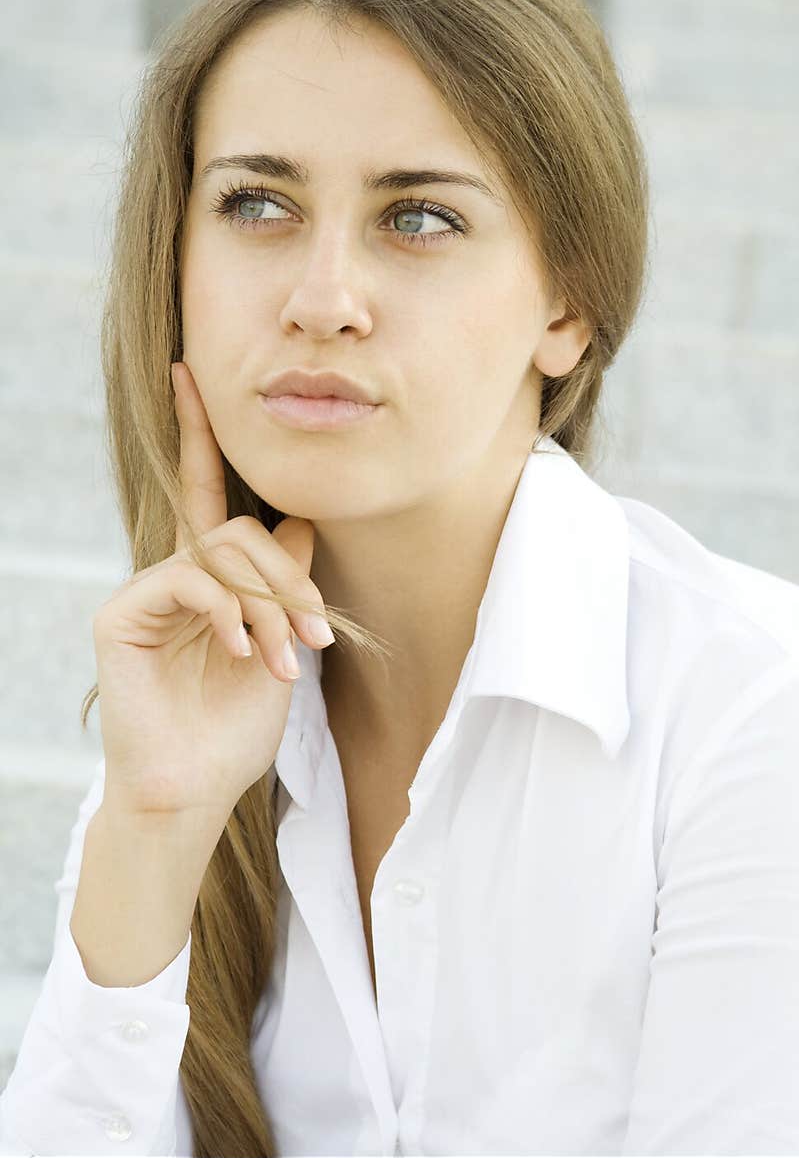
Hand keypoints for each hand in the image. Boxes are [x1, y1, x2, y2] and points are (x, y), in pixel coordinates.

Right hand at [92, 360, 331, 821]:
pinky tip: (244, 652)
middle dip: (289, 579)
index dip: (198, 431)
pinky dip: (228, 611)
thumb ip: (287, 583)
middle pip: (239, 528)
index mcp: (213, 575)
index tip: (187, 370)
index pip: (208, 490)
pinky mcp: (123, 613)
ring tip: (284, 660)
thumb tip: (301, 521)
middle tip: (316, 634)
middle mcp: (177, 573)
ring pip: (223, 552)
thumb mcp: (282, 646)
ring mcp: (147, 591)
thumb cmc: (237, 725)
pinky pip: (188, 579)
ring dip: (269, 605)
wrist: (197, 787)